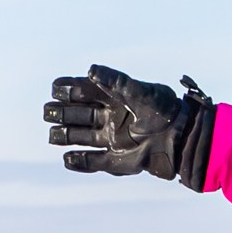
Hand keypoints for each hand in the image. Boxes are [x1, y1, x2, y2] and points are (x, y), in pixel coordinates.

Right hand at [44, 64, 214, 185]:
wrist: (181, 139)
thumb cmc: (164, 110)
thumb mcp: (140, 91)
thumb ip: (115, 81)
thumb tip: (90, 70)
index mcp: (114, 98)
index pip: (84, 91)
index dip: (68, 89)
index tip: (56, 89)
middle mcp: (111, 118)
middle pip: (78, 114)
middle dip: (61, 113)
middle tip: (50, 112)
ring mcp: (113, 139)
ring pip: (82, 136)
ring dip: (66, 135)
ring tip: (52, 134)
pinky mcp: (118, 160)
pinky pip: (94, 162)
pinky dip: (80, 162)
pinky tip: (67, 159)